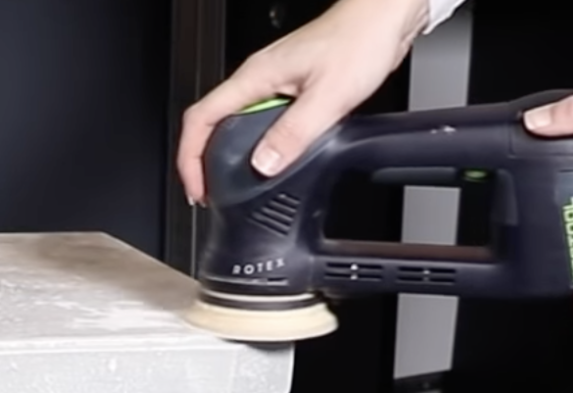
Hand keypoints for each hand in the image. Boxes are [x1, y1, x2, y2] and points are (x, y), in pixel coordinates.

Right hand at [176, 0, 427, 204]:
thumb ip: (294, 133)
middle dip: (204, 162)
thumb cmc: (360, 41)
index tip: (196, 187)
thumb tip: (264, 165)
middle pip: (211, 123)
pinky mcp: (291, 87)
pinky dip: (257, 145)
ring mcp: (274, 82)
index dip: (190, 157)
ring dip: (230, 156)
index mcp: (256, 76)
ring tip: (236, 186)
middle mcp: (259, 77)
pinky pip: (261, 120)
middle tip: (212, 194)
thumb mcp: (328, 96)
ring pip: (236, 123)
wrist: (383, 18)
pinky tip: (271, 159)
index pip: (201, 118)